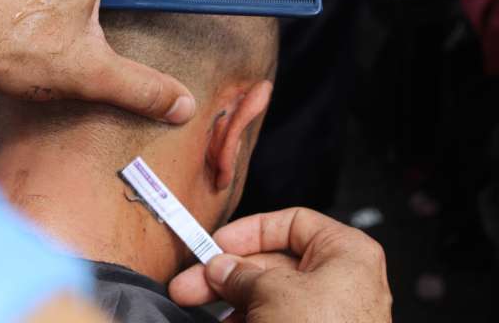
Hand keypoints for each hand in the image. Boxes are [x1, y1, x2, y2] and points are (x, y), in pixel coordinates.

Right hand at [169, 208, 391, 322]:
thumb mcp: (272, 291)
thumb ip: (241, 274)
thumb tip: (220, 268)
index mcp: (345, 252)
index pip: (292, 223)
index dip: (250, 231)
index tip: (217, 245)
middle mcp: (341, 280)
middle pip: (273, 262)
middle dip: (228, 274)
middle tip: (190, 282)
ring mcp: (328, 314)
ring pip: (269, 295)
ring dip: (230, 301)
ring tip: (194, 306)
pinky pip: (275, 320)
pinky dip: (247, 320)